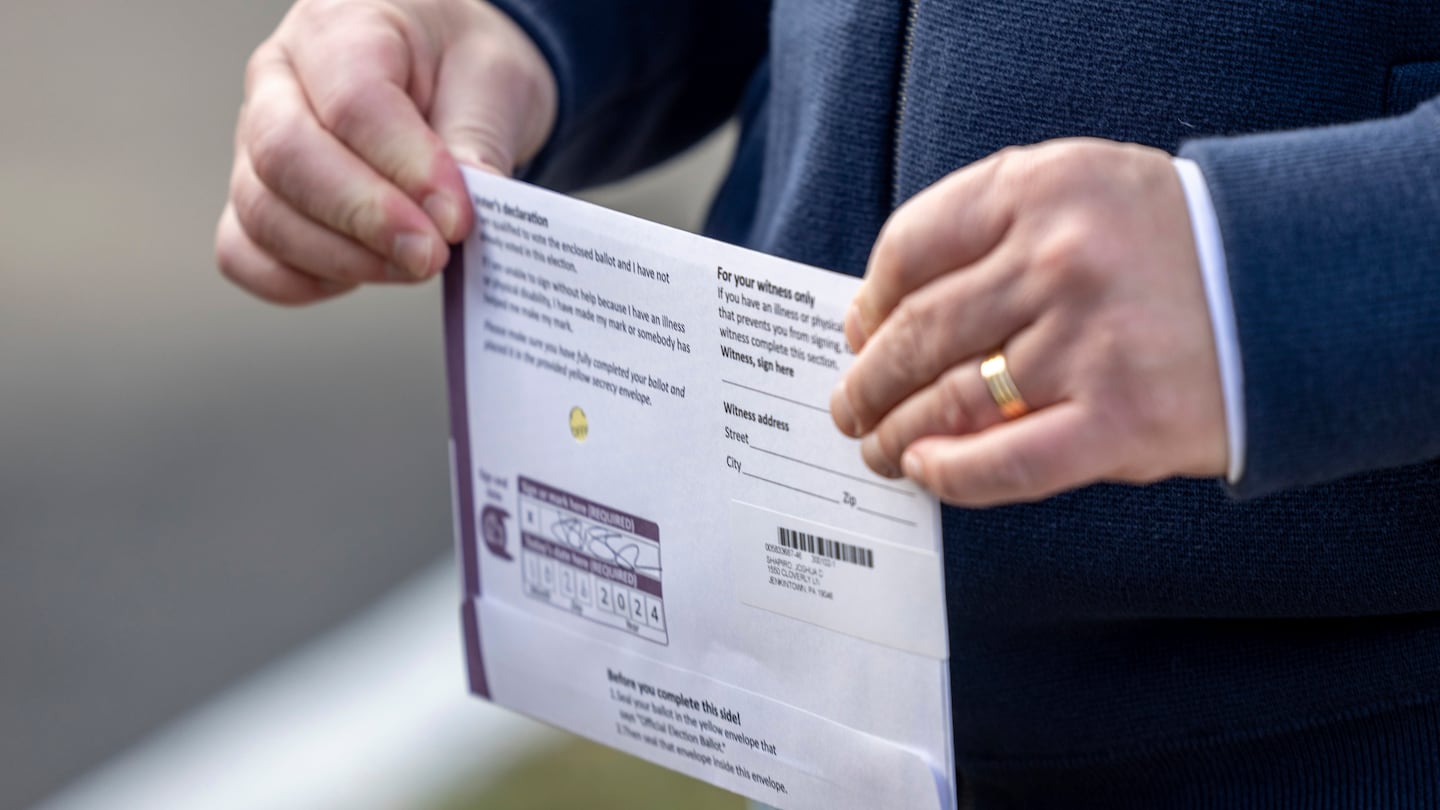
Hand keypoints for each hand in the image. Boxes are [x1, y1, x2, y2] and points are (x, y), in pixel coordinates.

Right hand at [216, 0, 556, 304]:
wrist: (448, 72)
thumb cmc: (463, 66)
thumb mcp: (494, 81)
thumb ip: (477, 145)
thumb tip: (455, 217)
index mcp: (340, 26)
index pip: (353, 102)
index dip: (407, 170)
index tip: (457, 218)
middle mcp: (278, 79)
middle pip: (286, 156)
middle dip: (365, 220)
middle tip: (432, 254)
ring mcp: (254, 141)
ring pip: (261, 213)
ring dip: (343, 257)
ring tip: (416, 263)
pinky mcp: (258, 197)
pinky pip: (246, 253)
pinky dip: (302, 279)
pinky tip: (368, 272)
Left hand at [830, 139, 1227, 505]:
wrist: (1298, 289)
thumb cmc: (1171, 245)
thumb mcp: (1081, 189)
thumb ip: (989, 229)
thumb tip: (881, 310)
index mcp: (1041, 189)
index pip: (911, 249)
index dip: (869, 301)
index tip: (857, 331)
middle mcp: (1060, 260)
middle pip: (920, 331)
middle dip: (868, 379)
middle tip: (850, 404)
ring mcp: (1091, 343)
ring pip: (951, 400)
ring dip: (896, 431)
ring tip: (877, 446)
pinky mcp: (1123, 421)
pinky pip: (1006, 462)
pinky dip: (952, 474)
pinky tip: (926, 471)